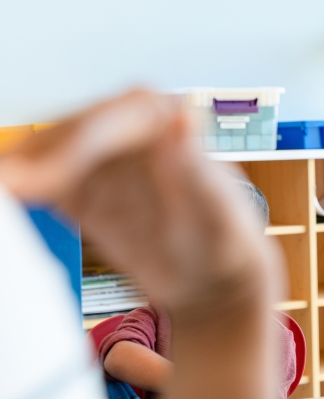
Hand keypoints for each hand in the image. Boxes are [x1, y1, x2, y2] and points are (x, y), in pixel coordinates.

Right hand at [0, 89, 279, 317]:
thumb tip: (183, 119)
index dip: (73, 145)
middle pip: (69, 135)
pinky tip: (9, 204)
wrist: (215, 279)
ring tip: (5, 194)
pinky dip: (21, 191)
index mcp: (167, 120)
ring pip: (47, 155)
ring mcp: (101, 158)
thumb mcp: (220, 212)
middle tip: (10, 187)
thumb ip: (197, 169)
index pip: (111, 120)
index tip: (43, 178)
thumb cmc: (227, 243)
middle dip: (36, 160)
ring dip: (22, 172)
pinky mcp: (80, 189)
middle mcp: (129, 130)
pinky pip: (41, 182)